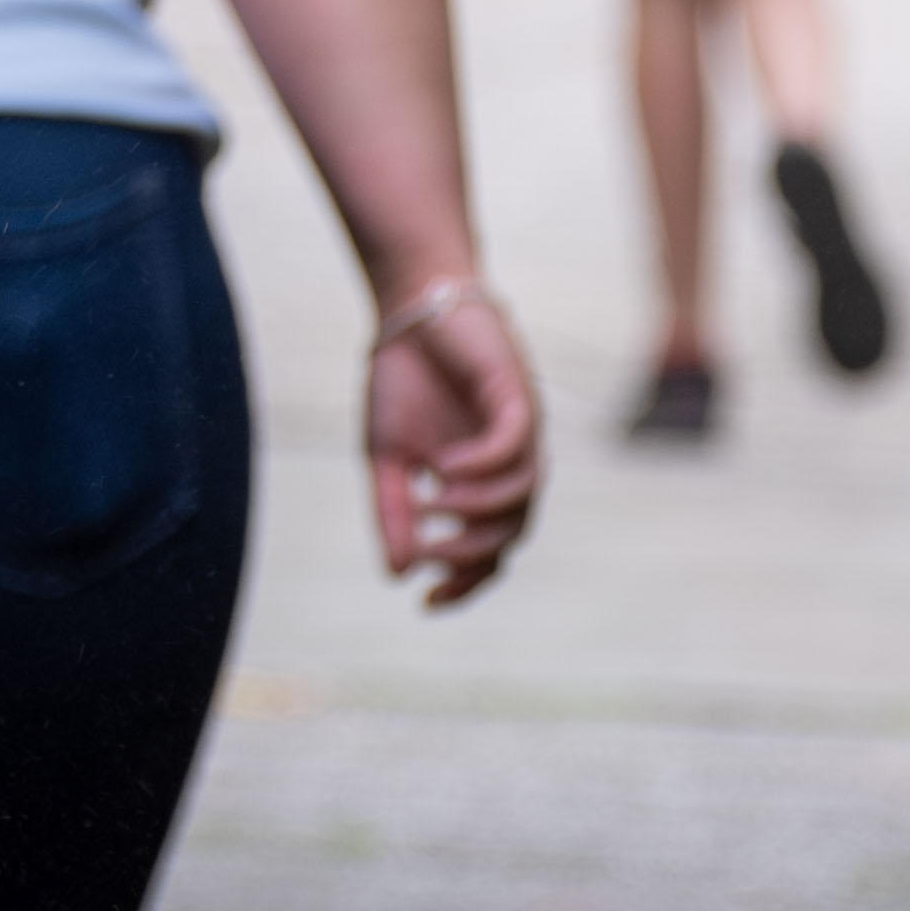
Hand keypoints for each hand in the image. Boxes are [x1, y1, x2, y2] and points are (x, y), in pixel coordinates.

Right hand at [365, 280, 542, 610]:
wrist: (410, 308)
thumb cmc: (404, 379)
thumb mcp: (386, 458)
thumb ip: (393, 513)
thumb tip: (399, 573)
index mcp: (483, 483)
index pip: (489, 550)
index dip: (466, 583)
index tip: (427, 602)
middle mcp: (511, 464)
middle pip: (511, 531)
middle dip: (469, 551)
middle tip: (424, 549)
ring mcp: (520, 432)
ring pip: (522, 494)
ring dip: (478, 510)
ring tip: (431, 504)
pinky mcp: (518, 397)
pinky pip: (514, 447)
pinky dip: (483, 466)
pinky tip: (443, 468)